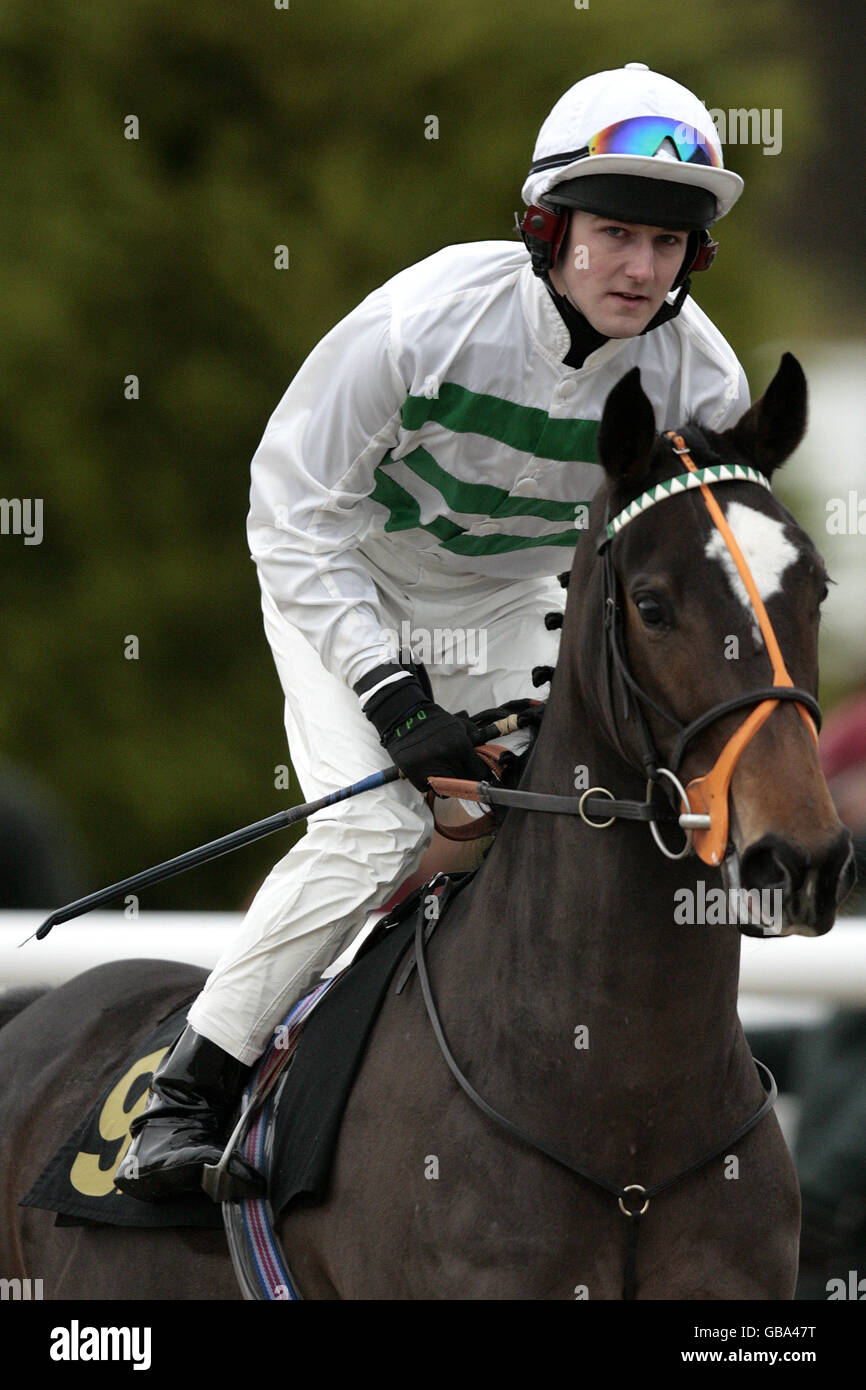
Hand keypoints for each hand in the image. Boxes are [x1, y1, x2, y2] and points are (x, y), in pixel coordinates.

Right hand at [355, 663, 487, 792]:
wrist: (404, 717)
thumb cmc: (432, 721)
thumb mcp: (458, 724)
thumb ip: (475, 738)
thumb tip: (488, 756)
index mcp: (459, 744)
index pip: (478, 772)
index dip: (477, 772)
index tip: (474, 771)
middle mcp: (445, 756)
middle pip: (463, 781)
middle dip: (462, 776)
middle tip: (455, 767)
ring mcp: (428, 766)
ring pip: (446, 788)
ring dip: (446, 782)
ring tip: (441, 768)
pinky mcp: (413, 773)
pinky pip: (427, 788)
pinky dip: (428, 783)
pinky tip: (427, 769)